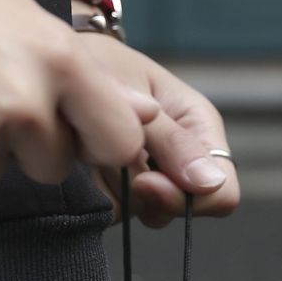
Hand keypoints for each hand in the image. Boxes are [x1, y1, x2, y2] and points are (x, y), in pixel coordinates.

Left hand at [77, 33, 239, 227]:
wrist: (60, 70)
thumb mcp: (137, 93)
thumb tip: (210, 183)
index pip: (221, 193)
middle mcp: (183, 161)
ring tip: (94, 147)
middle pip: (182, 208)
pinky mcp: (123, 196)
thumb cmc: (102, 68)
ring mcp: (154, 183)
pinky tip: (85, 163)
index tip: (145, 180)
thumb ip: (171, 141)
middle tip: (110, 159)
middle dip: (145, 190)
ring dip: (116, 186)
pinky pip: (115, 213)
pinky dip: (97, 192)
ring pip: (148, 213)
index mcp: (200, 129)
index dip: (189, 197)